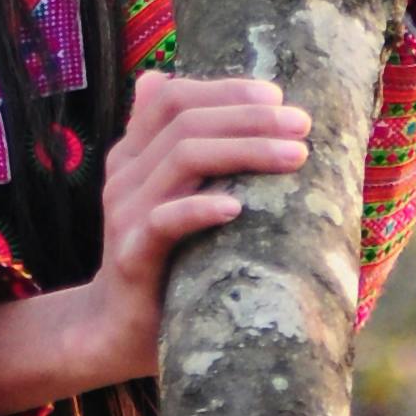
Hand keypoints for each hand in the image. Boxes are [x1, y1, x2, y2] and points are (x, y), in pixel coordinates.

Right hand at [76, 68, 309, 382]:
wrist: (115, 328)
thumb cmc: (161, 260)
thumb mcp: (167, 198)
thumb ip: (177, 150)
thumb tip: (182, 87)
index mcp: (134, 154)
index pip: (173, 98)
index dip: (224, 90)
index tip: (277, 96)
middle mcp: (126, 174)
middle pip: (184, 122)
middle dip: (247, 116)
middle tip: (300, 124)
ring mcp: (125, 213)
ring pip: (181, 160)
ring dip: (243, 151)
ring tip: (293, 156)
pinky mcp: (132, 255)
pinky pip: (163, 221)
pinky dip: (200, 208)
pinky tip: (237, 207)